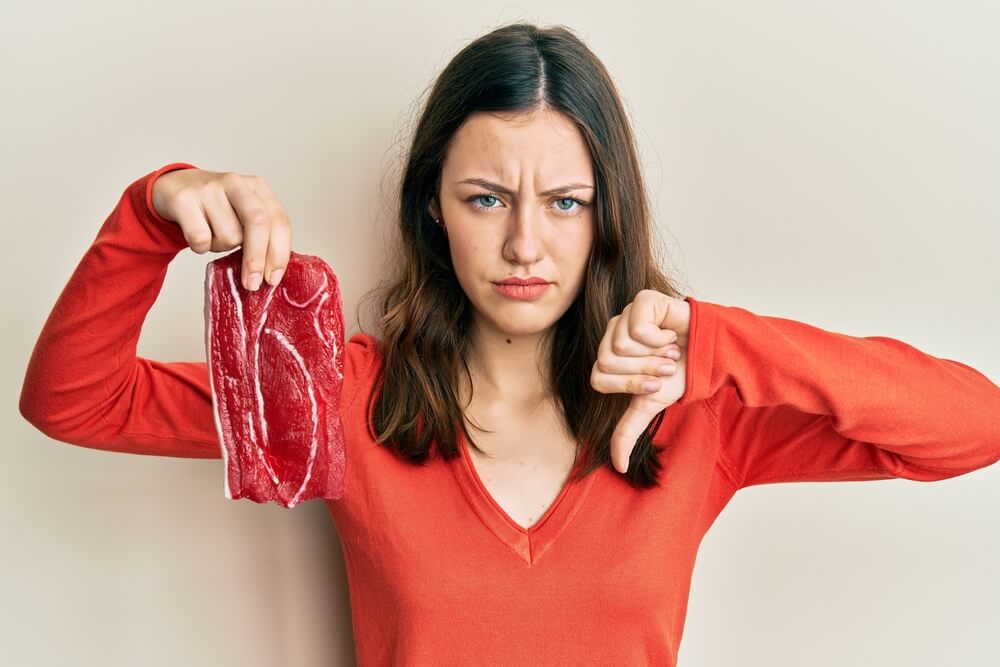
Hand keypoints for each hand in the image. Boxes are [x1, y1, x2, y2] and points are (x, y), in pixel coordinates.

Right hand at [152, 169, 290, 289]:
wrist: (174, 186)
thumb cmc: (216, 207)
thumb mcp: (243, 213)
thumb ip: (262, 234)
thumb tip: (271, 273)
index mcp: (258, 187)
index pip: (279, 221)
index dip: (279, 253)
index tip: (273, 279)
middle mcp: (236, 183)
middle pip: (258, 224)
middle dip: (257, 259)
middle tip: (252, 284)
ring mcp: (209, 189)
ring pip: (229, 236)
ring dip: (222, 247)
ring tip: (214, 235)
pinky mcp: (184, 200)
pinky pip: (202, 239)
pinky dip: (202, 248)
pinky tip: (199, 235)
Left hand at [590, 290, 690, 473]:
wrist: (710, 354)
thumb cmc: (679, 375)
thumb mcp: (650, 405)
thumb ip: (629, 431)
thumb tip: (618, 465)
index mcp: (607, 357)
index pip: (599, 378)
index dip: (630, 385)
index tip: (655, 383)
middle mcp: (611, 334)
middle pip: (606, 362)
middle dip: (644, 371)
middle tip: (665, 365)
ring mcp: (624, 315)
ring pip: (621, 345)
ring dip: (655, 355)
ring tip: (671, 350)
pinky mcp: (642, 301)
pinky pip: (637, 327)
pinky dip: (661, 338)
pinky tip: (671, 334)